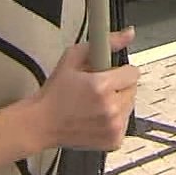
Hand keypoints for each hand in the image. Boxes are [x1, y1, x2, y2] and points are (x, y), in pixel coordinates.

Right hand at [21, 28, 139, 153]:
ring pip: (130, 105)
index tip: (107, 74)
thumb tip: (127, 34)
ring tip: (95, 103)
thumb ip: (106, 42)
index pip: (133, 72)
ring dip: (118, 102)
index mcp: (102, 86)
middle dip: (118, 86)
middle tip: (97, 88)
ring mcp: (113, 127)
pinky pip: (125, 123)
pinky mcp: (114, 140)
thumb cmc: (55, 93)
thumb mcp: (74, 57)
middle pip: (132, 89)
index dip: (119, 70)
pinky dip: (115, 119)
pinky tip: (97, 116)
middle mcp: (110, 108)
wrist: (42, 123)